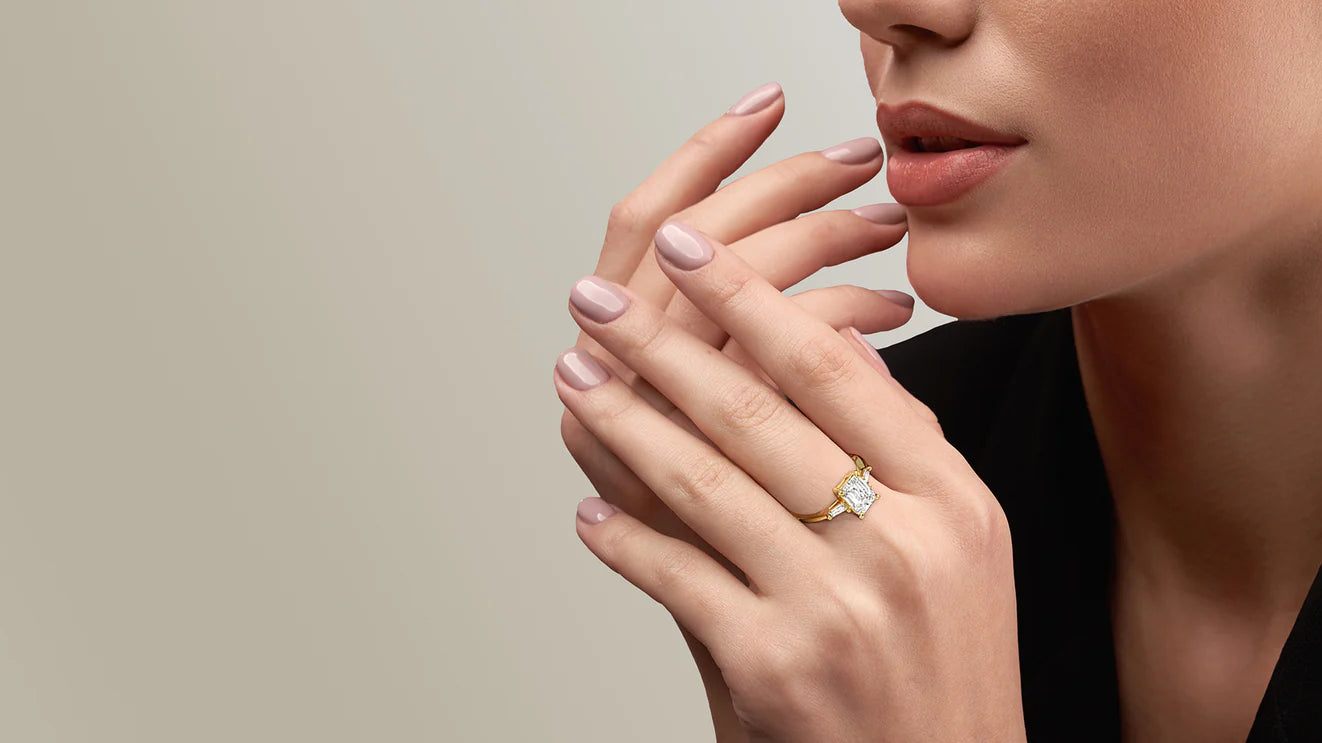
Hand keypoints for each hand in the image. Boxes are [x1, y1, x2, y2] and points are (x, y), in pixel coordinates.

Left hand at [558, 83, 927, 738]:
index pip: (834, 368)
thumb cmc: (942, 670)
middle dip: (658, 342)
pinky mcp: (776, 668)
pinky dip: (626, 541)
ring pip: (704, 483)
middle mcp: (902, 545)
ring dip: (622, 420)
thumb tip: (836, 341)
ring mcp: (837, 608)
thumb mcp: (964, 549)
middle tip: (594, 299)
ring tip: (575, 375)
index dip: (750, 295)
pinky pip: (678, 577)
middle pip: (756, 412)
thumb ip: (905, 446)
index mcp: (953, 501)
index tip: (690, 244)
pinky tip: (589, 514)